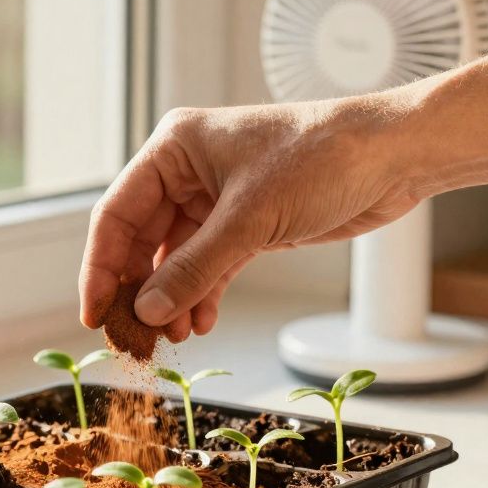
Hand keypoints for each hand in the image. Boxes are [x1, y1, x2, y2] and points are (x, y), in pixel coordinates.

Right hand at [79, 102, 419, 341]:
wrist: (393, 156)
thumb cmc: (324, 158)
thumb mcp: (250, 219)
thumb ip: (194, 269)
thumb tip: (149, 311)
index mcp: (175, 148)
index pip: (117, 213)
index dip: (101, 267)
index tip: (95, 314)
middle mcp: (189, 170)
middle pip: (141, 240)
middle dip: (139, 290)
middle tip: (134, 337)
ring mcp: (217, 198)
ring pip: (175, 258)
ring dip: (172, 299)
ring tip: (172, 339)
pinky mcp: (247, 223)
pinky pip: (208, 266)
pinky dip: (202, 295)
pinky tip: (199, 323)